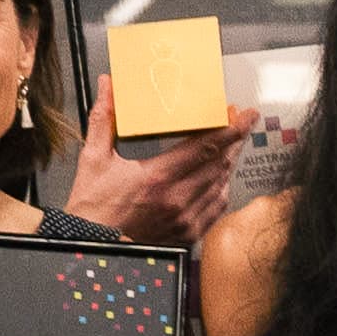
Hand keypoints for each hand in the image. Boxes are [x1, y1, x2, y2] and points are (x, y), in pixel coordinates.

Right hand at [64, 81, 247, 243]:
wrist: (92, 248)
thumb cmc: (92, 208)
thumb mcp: (94, 159)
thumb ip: (105, 119)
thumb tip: (107, 87)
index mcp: (157, 178)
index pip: (207, 146)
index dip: (231, 128)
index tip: (245, 115)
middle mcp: (176, 200)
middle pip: (220, 163)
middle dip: (235, 139)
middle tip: (241, 123)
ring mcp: (185, 220)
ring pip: (221, 184)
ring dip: (229, 161)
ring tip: (231, 145)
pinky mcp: (187, 235)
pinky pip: (216, 208)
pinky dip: (222, 188)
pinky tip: (219, 176)